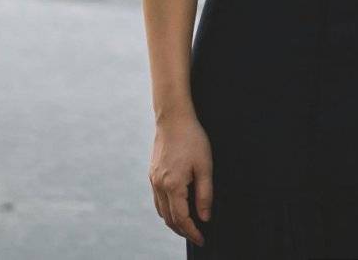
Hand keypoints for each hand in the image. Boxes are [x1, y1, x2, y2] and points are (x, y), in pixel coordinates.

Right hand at [149, 109, 213, 246]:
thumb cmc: (192, 139)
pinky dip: (166, 210)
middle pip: (169, 218)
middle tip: (197, 235)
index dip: (192, 232)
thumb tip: (205, 217)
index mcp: (173, 185)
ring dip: (173, 222)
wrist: (173, 119)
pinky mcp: (152, 174)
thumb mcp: (205, 166)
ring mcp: (154, 180)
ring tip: (188, 226)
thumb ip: (205, 194)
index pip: (182, 219)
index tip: (202, 239)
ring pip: (161, 211)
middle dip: (183, 230)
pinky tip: (176, 208)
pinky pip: (157, 200)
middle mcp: (160, 185)